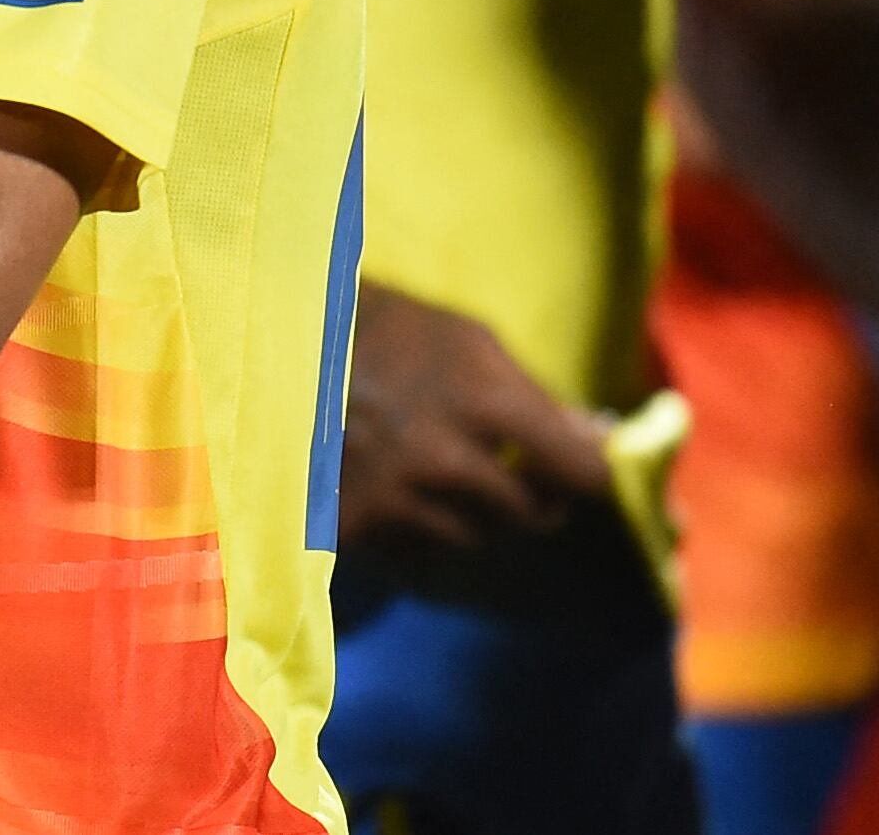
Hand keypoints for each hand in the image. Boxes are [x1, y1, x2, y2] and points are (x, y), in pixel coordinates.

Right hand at [333, 283, 613, 556]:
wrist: (276, 345)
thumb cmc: (386, 329)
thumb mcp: (468, 341)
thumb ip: (535, 394)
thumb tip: (602, 437)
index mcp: (484, 400)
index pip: (580, 471)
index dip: (591, 475)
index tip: (586, 475)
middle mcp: (447, 457)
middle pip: (533, 514)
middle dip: (534, 498)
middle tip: (519, 479)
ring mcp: (399, 495)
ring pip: (476, 536)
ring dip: (474, 515)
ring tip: (446, 477)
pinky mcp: (358, 523)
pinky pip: (419, 549)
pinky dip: (421, 527)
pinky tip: (401, 490)